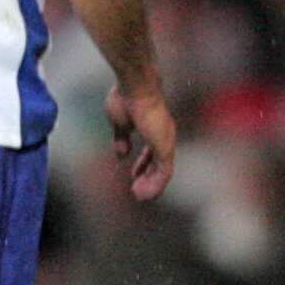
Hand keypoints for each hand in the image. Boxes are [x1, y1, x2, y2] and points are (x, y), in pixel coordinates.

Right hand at [107, 84, 175, 202]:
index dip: (142, 165)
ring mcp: (166, 142)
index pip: (151, 152)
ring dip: (151, 185)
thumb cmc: (126, 98)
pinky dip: (155, 185)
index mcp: (153, 128)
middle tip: (137, 191)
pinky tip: (145, 194)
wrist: (135, 87)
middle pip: (158, 163)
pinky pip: (163, 173)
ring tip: (140, 197)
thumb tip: (121, 154)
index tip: (133, 175)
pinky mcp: (165, 148)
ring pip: (162, 171)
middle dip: (147, 177)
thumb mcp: (119, 123)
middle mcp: (164, 136)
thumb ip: (121, 139)